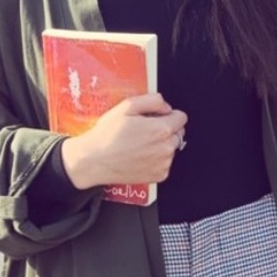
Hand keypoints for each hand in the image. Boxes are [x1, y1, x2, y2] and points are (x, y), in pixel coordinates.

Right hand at [60, 93, 186, 189]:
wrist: (94, 161)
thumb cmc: (107, 135)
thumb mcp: (127, 106)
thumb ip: (152, 100)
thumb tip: (166, 106)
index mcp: (161, 129)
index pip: (182, 117)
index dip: (168, 114)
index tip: (158, 117)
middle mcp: (165, 148)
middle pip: (178, 132)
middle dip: (166, 129)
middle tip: (146, 130)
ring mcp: (163, 164)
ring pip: (172, 148)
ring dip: (162, 144)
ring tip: (140, 143)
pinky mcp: (159, 176)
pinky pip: (165, 162)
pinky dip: (157, 158)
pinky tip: (140, 155)